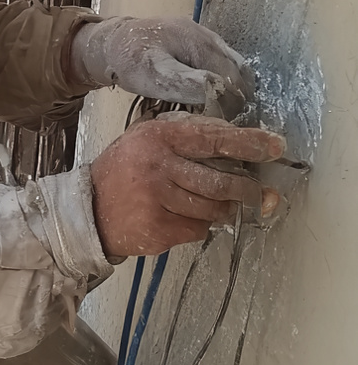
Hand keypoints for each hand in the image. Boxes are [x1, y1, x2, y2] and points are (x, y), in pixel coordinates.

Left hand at [69, 16, 253, 116]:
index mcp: (202, 43)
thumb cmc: (129, 59)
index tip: (224, 125)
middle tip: (224, 123)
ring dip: (231, 91)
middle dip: (235, 98)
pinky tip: (211, 99)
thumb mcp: (154, 75)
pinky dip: (222, 82)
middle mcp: (209, 37)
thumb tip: (221, 91)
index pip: (233, 78)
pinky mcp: (198, 44)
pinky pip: (220, 65)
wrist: (110, 41)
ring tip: (220, 114)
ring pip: (232, 68)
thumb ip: (187, 82)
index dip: (233, 104)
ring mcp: (205, 38)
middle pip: (237, 72)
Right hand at [90, 115, 284, 258]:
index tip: (275, 147)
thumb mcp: (146, 138)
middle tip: (261, 193)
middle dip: (247, 190)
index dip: (249, 144)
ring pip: (213, 209)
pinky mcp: (159, 230)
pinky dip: (201, 225)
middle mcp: (159, 168)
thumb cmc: (123, 171)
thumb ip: (186, 134)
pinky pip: (198, 229)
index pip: (214, 139)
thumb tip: (234, 140)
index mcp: (159, 138)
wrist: (89, 210)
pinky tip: (187, 218)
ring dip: (224, 210)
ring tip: (221, 206)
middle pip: (220, 182)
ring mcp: (158, 202)